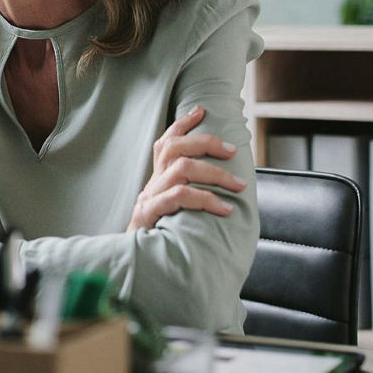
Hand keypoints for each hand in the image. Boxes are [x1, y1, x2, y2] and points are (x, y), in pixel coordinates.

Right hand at [127, 105, 245, 231]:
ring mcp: (150, 196)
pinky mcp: (151, 213)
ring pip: (182, 169)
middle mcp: (152, 182)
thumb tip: (227, 186)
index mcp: (157, 178)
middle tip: (233, 150)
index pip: (167, 141)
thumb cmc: (160, 234)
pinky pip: (180, 197)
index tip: (201, 110)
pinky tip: (225, 209)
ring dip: (215, 174)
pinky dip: (205, 199)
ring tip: (238, 185)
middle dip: (206, 143)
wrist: (134, 262)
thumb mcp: (171, 209)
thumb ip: (188, 194)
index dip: (183, 124)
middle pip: (175, 147)